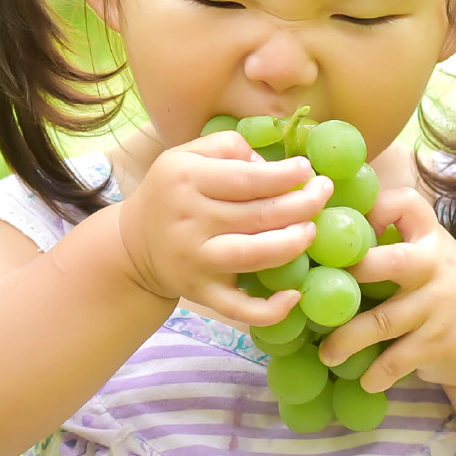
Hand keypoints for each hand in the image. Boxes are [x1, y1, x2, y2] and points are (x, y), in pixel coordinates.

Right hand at [116, 130, 329, 326]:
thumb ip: (226, 147)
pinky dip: (271, 308)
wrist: (133, 245)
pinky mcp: (202, 293)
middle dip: (304, 204)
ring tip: (312, 229)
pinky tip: (295, 295)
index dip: (286, 175)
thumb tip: (270, 164)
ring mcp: (195, 260)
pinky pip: (240, 308)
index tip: (308, 171)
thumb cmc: (171, 194)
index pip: (248, 178)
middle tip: (323, 194)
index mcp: (185, 179)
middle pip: (260, 215)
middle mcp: (188, 220)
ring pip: (256, 255)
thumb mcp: (185, 156)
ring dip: (295, 242)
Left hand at [318, 187, 455, 391]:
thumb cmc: (433, 287)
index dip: (375, 209)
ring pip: (384, 321)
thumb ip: (385, 240)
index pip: (407, 204)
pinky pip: (399, 359)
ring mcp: (439, 306)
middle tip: (315, 290)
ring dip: (347, 339)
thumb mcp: (421, 254)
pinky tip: (363, 379)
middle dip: (353, 274)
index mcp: (428, 237)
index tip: (345, 228)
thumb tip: (315, 230)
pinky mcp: (438, 343)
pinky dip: (377, 373)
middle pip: (393, 262)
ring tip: (326, 353)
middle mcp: (436, 266)